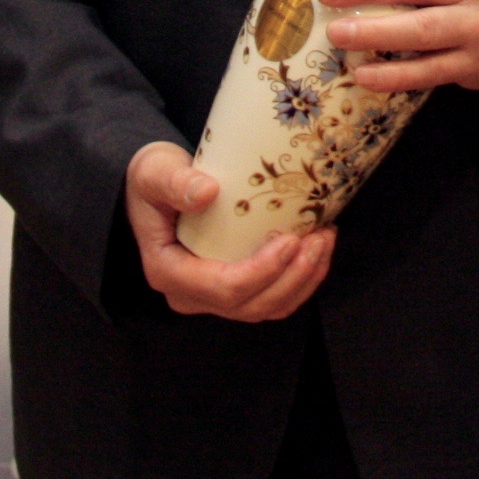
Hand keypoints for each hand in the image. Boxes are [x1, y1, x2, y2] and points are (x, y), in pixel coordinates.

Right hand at [124, 142, 334, 320]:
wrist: (157, 186)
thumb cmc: (153, 178)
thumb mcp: (155, 171)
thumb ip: (174, 181)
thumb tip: (207, 193)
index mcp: (168, 272)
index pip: (223, 288)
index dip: (263, 271)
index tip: (291, 239)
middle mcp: (190, 295)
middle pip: (251, 305)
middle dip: (294, 276)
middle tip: (321, 237)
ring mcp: (212, 297)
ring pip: (266, 307)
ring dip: (304, 280)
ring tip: (325, 239)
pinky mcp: (233, 290)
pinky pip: (271, 299)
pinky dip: (300, 280)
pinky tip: (317, 248)